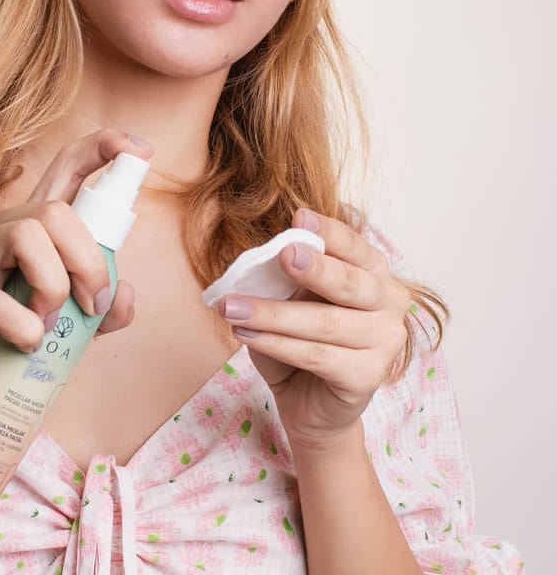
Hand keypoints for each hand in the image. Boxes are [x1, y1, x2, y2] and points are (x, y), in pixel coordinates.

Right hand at [0, 128, 151, 406]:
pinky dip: (25, 327)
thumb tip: (124, 295)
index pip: (65, 167)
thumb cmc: (3, 331)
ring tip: (49, 323)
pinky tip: (25, 341)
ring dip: (55, 287)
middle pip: (56, 210)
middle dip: (88, 260)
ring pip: (28, 236)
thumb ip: (100, 308)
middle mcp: (1, 227)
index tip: (140, 150)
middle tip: (92, 303)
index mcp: (31, 224)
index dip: (103, 148)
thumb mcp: (65, 319)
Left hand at [219, 209, 410, 448]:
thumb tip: (259, 256)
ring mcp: (385, 342)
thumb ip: (286, 277)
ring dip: (273, 314)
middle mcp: (389, 302)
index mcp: (374, 271)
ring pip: (324, 323)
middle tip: (281, 255)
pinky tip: (246, 333)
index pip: (354, 245)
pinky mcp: (368, 376)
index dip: (328, 231)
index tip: (299, 216)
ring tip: (231, 307)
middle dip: (313, 268)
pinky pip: (316, 356)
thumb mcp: (291, 298)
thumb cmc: (301, 339)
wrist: (310, 403)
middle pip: (349, 283)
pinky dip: (276, 344)